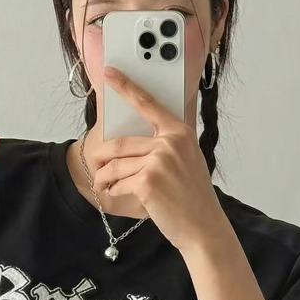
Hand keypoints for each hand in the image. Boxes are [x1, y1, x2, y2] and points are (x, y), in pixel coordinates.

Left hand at [90, 66, 221, 252]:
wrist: (203, 226)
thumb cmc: (193, 196)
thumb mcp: (187, 160)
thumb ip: (167, 144)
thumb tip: (135, 137)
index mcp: (180, 132)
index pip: (148, 104)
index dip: (126, 86)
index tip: (109, 73)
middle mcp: (170, 143)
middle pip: (120, 144)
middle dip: (102, 157)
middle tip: (96, 164)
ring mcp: (159, 162)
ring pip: (116, 165)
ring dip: (105, 176)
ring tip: (104, 184)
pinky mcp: (148, 182)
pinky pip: (119, 182)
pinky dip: (113, 190)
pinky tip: (117, 194)